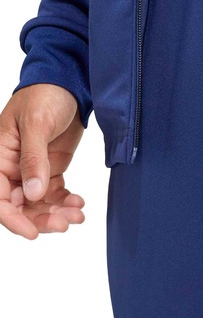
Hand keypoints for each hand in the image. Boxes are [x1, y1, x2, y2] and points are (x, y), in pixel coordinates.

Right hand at [0, 84, 85, 238]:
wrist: (68, 84)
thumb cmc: (44, 96)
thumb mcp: (36, 125)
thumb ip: (33, 159)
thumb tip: (31, 194)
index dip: (11, 217)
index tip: (32, 232)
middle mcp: (9, 167)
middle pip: (18, 205)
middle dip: (40, 218)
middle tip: (65, 224)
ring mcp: (30, 170)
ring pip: (37, 204)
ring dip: (56, 213)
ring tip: (77, 215)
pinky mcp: (50, 170)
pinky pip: (54, 195)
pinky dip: (65, 202)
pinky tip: (79, 204)